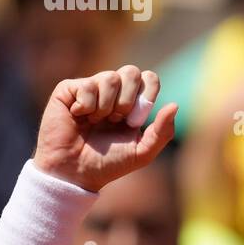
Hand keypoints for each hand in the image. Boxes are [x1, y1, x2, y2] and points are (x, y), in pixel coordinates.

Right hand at [34, 66, 177, 191]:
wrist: (75, 173)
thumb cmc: (108, 163)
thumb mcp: (142, 152)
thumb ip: (162, 131)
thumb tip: (174, 105)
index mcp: (133, 102)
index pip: (149, 78)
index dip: (148, 93)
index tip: (137, 118)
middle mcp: (113, 92)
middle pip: (132, 71)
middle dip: (128, 100)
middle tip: (117, 120)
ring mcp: (91, 88)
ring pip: (110, 77)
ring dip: (106, 106)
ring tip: (96, 122)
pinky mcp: (68, 90)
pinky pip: (87, 85)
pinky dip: (86, 106)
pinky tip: (79, 117)